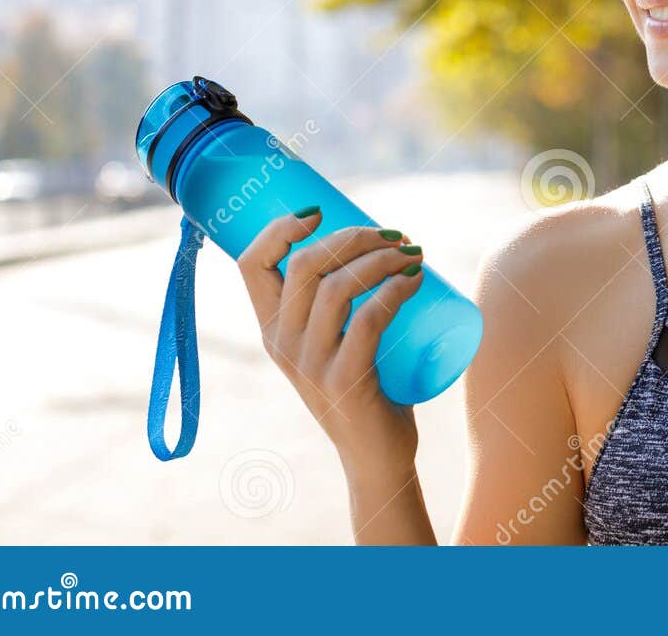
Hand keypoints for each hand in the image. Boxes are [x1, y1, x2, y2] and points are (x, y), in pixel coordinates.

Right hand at [237, 209, 425, 471]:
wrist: (375, 456)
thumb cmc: (363, 385)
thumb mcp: (330, 343)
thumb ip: (334, 306)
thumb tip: (367, 242)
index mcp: (271, 329)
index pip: (250, 263)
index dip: (280, 227)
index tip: (321, 210)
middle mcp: (281, 344)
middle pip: (304, 264)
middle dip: (352, 235)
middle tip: (394, 235)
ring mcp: (310, 364)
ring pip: (337, 286)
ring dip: (381, 258)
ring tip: (413, 254)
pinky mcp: (345, 379)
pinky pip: (368, 318)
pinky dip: (396, 289)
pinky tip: (417, 279)